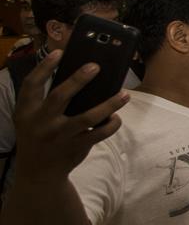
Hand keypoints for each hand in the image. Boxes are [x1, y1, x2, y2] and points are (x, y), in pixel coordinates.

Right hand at [12, 50, 128, 178]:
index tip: (60, 52)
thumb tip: (77, 76)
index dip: (44, 66)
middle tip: (96, 66)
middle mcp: (42, 122)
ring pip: (88, 116)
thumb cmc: (37, 136)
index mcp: (26, 111)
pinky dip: (111, 124)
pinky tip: (117, 117)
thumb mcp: (29, 118)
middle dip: (78, 79)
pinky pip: (100, 133)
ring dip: (109, 104)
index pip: (32, 84)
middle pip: (60, 95)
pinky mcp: (76, 146)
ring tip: (125, 94)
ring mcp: (60, 135)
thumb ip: (43, 101)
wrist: (39, 172)